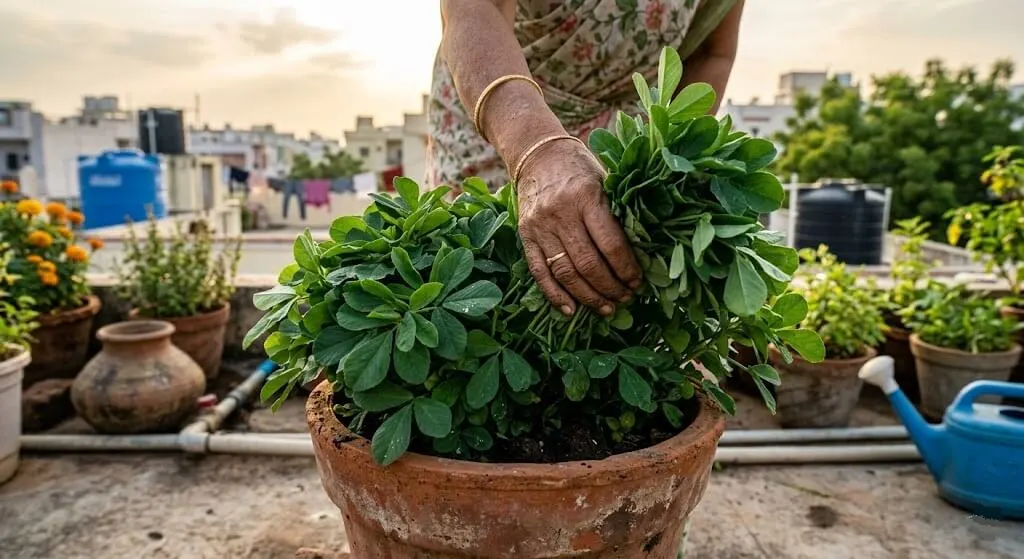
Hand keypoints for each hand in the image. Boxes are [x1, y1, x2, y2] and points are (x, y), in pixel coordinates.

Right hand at [517, 139, 641, 315]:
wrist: (537, 155)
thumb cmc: (580, 169)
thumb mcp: (605, 179)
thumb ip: (619, 212)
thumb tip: (644, 250)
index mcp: (586, 196)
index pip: (610, 243)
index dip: (626, 268)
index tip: (638, 281)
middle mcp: (561, 213)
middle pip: (587, 263)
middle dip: (610, 287)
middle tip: (626, 299)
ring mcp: (540, 227)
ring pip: (565, 273)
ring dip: (588, 296)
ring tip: (606, 308)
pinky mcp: (526, 236)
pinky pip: (539, 272)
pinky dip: (555, 295)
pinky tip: (571, 310)